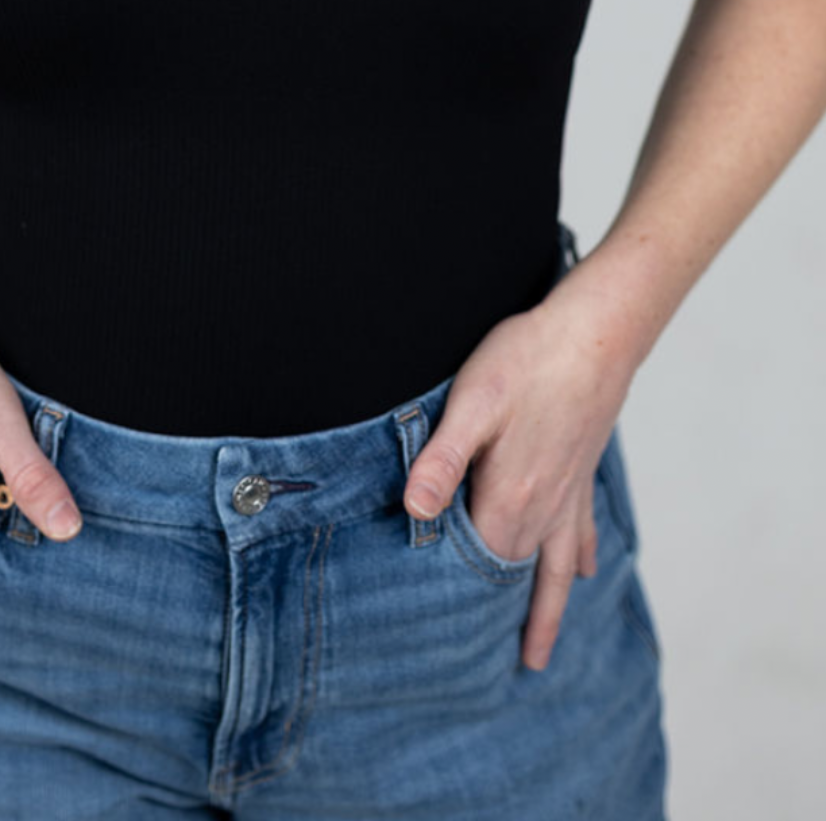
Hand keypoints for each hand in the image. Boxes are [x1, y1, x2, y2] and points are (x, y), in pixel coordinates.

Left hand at [402, 287, 634, 669]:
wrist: (595, 334)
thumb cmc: (526, 361)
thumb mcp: (471, 403)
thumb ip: (441, 460)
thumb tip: (415, 513)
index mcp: (510, 500)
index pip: (476, 568)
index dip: (452, 599)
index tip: (432, 638)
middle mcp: (543, 512)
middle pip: (513, 578)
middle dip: (496, 621)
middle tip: (477, 674)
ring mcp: (567, 497)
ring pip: (554, 572)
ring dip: (545, 612)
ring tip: (538, 656)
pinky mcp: (581, 475)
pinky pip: (579, 535)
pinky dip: (576, 561)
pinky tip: (580, 573)